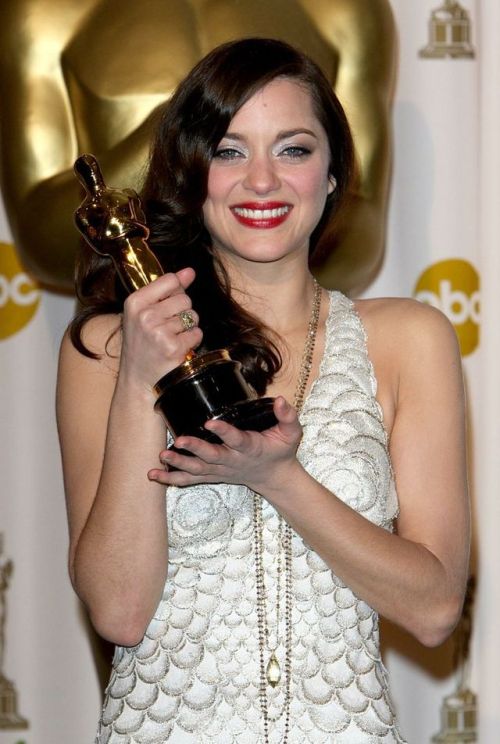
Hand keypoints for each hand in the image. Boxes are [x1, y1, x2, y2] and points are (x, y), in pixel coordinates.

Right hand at [118, 267, 202, 391]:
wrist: (138, 379)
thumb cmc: (142, 344)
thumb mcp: (145, 313)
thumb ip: (167, 290)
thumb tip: (189, 271)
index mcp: (135, 302)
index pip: (170, 280)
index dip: (176, 292)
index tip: (167, 306)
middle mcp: (145, 315)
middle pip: (185, 299)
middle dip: (182, 313)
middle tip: (167, 328)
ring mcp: (159, 332)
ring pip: (193, 316)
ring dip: (188, 328)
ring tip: (172, 338)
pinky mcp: (173, 347)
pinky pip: (197, 334)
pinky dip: (192, 342)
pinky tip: (178, 348)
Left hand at [148, 396, 303, 494]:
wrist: (274, 477)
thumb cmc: (281, 451)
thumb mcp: (291, 433)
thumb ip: (288, 416)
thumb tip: (280, 399)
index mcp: (251, 448)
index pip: (237, 439)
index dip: (224, 431)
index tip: (210, 422)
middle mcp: (233, 461)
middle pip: (212, 457)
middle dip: (195, 450)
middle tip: (178, 442)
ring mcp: (221, 471)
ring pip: (198, 470)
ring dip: (179, 464)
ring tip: (162, 456)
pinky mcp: (213, 475)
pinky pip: (191, 479)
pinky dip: (172, 478)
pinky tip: (154, 475)